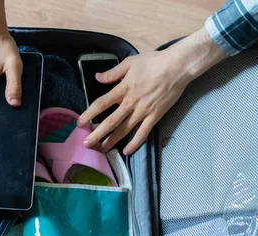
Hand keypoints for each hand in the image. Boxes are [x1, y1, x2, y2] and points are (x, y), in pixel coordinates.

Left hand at [78, 28, 224, 154]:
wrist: (177, 67)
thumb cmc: (154, 62)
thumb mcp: (130, 62)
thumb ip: (113, 73)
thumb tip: (97, 78)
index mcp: (123, 89)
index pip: (101, 103)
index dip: (89, 114)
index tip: (80, 123)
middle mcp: (131, 102)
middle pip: (110, 121)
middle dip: (97, 134)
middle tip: (86, 144)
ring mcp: (143, 111)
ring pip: (124, 130)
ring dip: (112, 141)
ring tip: (102, 149)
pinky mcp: (155, 116)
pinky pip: (143, 133)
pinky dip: (135, 143)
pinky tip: (126, 151)